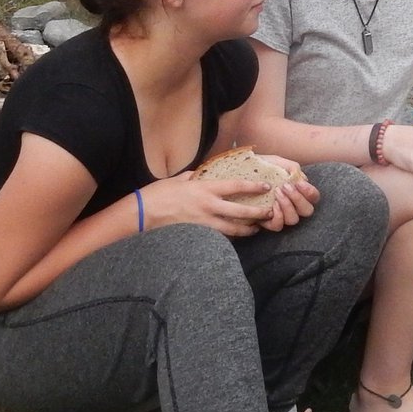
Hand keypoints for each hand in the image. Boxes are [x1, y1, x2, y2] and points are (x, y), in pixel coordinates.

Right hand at [138, 173, 287, 237]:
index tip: (266, 187)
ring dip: (247, 230)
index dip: (253, 187)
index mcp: (204, 188)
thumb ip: (194, 176)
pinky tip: (235, 238)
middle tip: (269, 213)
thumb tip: (201, 173)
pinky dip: (229, 238)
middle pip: (240, 212)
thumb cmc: (159, 194)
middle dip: (257, 213)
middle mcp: (208, 206)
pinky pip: (219, 238)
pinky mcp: (199, 236)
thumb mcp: (178, 179)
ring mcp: (204, 223)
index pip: (235, 187)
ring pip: (233, 229)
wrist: (143, 214)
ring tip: (256, 229)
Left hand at [252, 156, 318, 231]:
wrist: (241, 171)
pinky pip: (278, 226)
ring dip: (287, 206)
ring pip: (293, 220)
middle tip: (285, 187)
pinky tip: (272, 205)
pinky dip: (278, 217)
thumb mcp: (277, 162)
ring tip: (277, 193)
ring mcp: (281, 214)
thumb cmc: (261, 167)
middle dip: (298, 199)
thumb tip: (301, 178)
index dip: (310, 192)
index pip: (313, 197)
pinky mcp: (267, 221)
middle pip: (307, 211)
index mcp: (298, 191)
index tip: (299, 183)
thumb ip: (291, 167)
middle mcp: (292, 205)